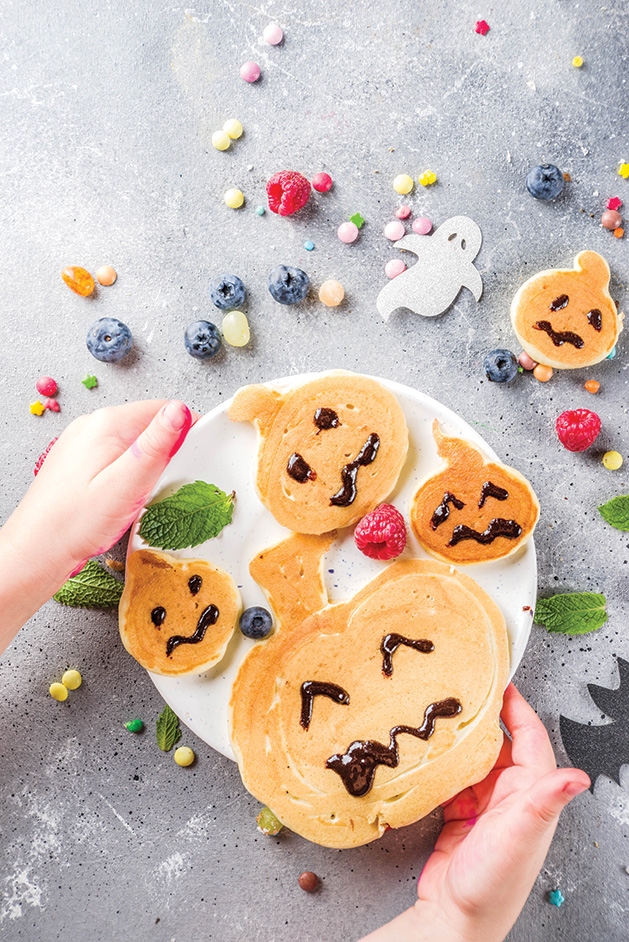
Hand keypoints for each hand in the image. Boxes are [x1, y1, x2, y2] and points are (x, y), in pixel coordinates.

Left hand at [0, 399, 194, 652]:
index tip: (193, 461)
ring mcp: (81, 441)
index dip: (185, 432)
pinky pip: (114, 456)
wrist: (35, 551)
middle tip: (160, 487)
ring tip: (137, 497)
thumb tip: (181, 409)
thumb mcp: (127, 484)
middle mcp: (92, 425)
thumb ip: (156, 445)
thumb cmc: (77, 523)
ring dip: (144, 466)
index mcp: (107, 424)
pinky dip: (126, 474)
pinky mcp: (76, 459)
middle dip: (163, 452)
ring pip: (131, 442)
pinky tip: (119, 499)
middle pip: (147, 425)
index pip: (163, 409)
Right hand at [359, 683, 589, 941]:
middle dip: (483, 716)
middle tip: (462, 690)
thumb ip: (544, 802)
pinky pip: (454, 778)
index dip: (517, 707)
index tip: (501, 681)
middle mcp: (512, 797)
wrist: (456, 920)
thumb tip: (577, 777)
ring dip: (461, 739)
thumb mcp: (519, 836)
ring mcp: (486, 806)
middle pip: (499, 743)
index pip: (530, 738)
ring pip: (475, 759)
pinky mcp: (461, 815)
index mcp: (531, 795)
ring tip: (442, 716)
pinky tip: (429, 753)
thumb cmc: (492, 884)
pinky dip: (443, 763)